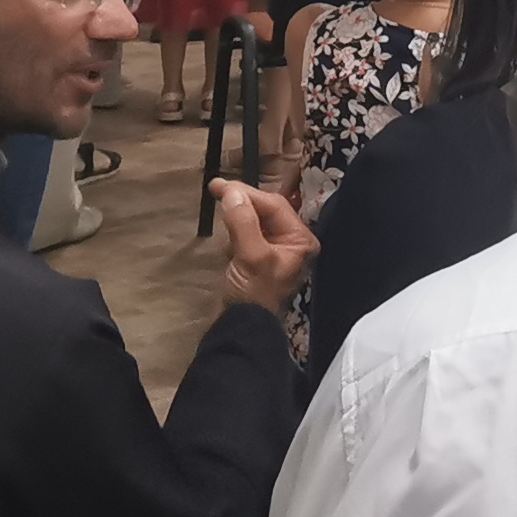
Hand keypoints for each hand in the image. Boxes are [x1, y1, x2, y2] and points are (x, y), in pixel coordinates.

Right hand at [212, 180, 318, 314]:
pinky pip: (245, 236)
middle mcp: (292, 242)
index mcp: (300, 240)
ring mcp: (274, 251)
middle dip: (242, 205)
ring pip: (253, 221)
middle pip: (265, 210)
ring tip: (226, 232)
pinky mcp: (257, 260)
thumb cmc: (253, 294)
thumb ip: (243, 222)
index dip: (247, 193)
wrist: (242, 330)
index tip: (219, 185)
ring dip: (236, 222)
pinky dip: (234, 238)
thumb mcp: (251, 256)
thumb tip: (232, 193)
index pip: (274, 205)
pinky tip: (229, 251)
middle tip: (216, 190)